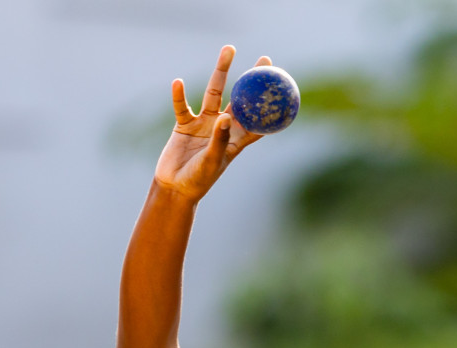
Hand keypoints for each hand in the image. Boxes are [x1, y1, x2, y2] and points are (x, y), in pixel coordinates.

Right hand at [154, 45, 268, 200]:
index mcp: (236, 139)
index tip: (281, 85)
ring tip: (229, 50)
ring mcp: (203, 124)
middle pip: (240, 98)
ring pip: (214, 92)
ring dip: (221, 71)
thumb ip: (219, 139)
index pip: (258, 118)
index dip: (270, 102)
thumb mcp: (212, 161)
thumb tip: (226, 116)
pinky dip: (179, 96)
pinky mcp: (184, 125)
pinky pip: (182, 106)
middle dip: (250, 79)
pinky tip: (178, 83)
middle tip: (264, 59)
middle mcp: (222, 127)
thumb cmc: (199, 180)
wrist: (175, 188)